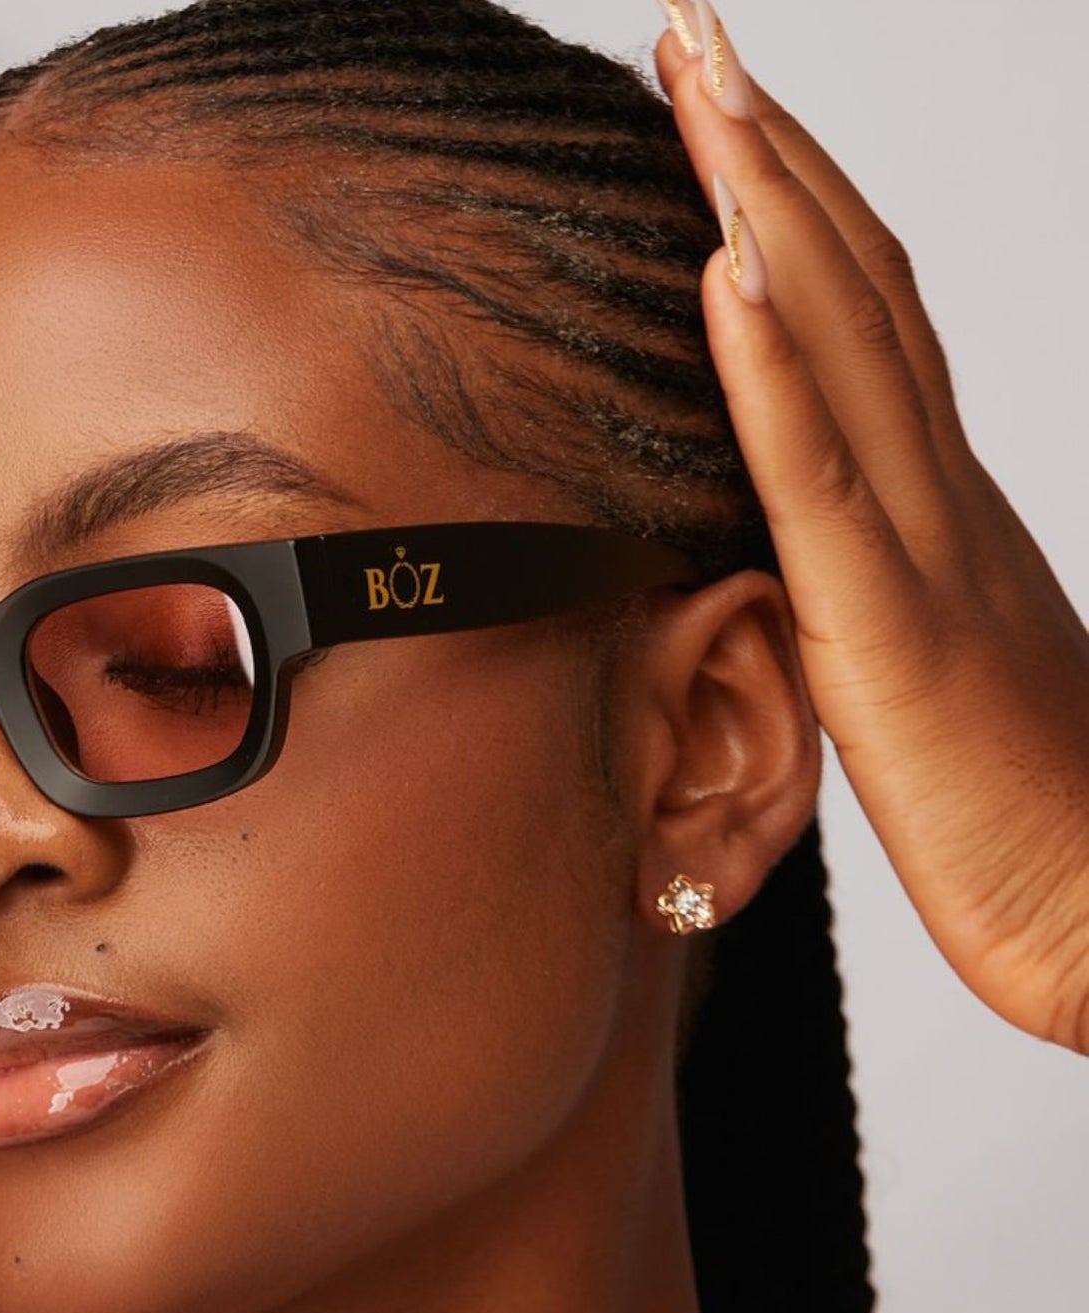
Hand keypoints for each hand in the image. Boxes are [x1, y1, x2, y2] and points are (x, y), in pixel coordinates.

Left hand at [656, 8, 1088, 1054]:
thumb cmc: (1029, 823)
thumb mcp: (919, 683)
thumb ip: (863, 605)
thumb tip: (795, 577)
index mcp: (938, 509)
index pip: (859, 324)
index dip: (792, 207)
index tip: (725, 111)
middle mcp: (938, 495)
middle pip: (849, 285)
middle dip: (766, 150)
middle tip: (695, 32)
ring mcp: (924, 547)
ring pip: (840, 341)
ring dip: (764, 201)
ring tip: (702, 82)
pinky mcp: (895, 627)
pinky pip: (825, 474)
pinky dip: (773, 365)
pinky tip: (727, 266)